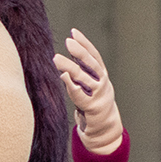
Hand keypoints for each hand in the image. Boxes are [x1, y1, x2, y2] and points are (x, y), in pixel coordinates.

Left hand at [53, 28, 122, 152]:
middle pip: (92, 64)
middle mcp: (103, 83)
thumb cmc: (92, 105)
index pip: (94, 55)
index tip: (73, 32)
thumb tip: (68, 56)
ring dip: (71, 67)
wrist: (104, 129)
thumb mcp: (88, 86)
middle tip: (68, 42)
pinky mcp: (92, 108)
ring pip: (85, 78)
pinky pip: (81, 95)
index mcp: (102, 76)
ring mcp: (99, 95)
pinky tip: (63, 77)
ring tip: (56, 58)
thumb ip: (80, 73)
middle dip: (80, 52)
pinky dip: (72, 86)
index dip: (85, 43)